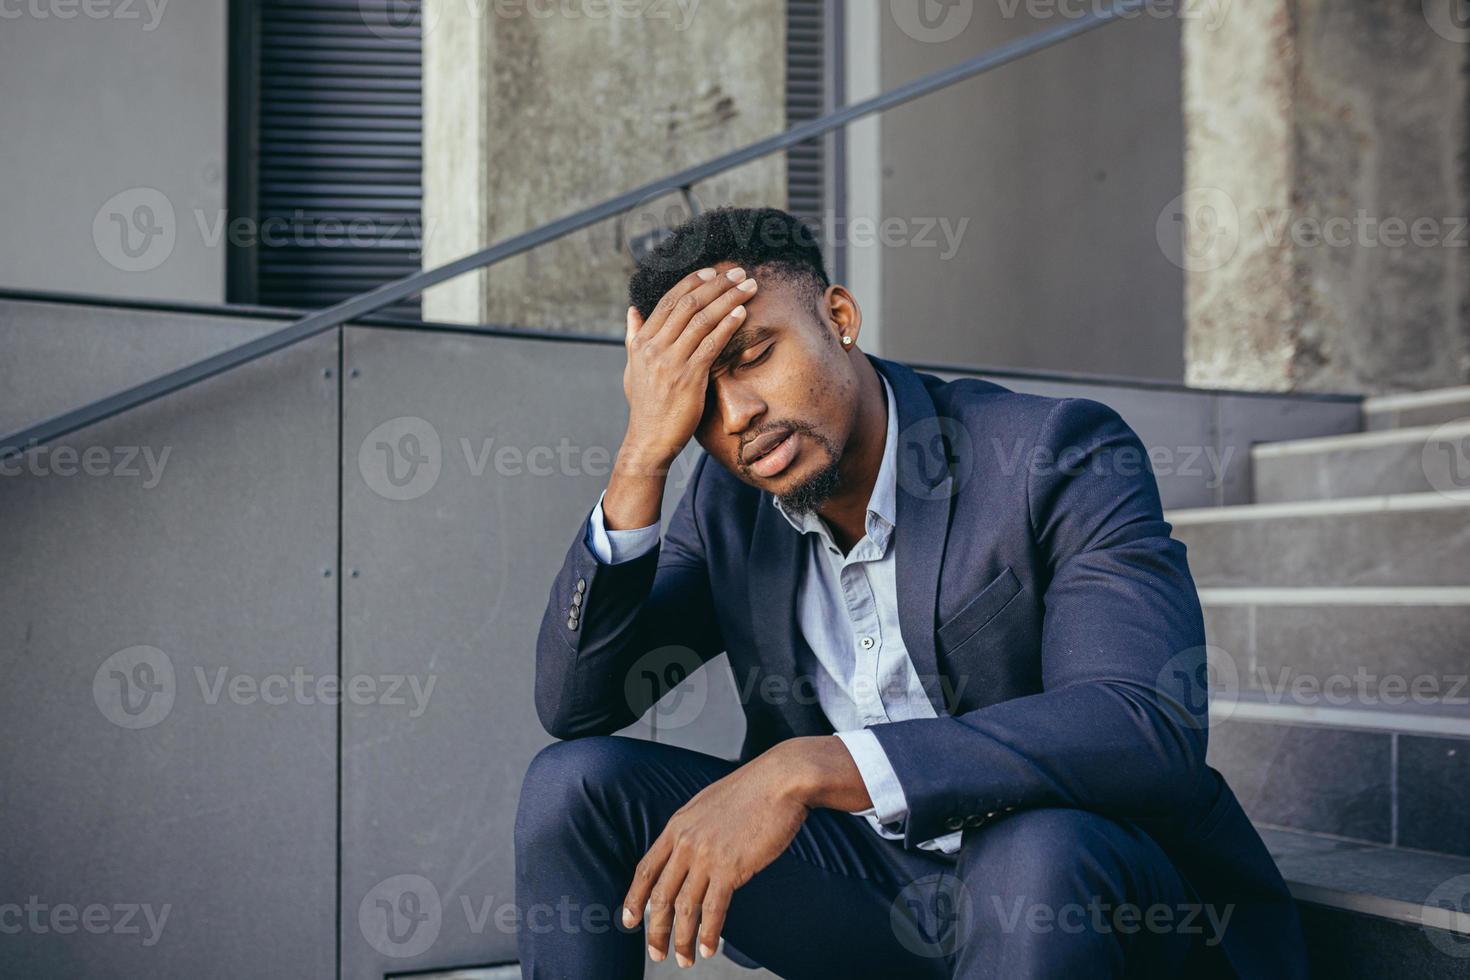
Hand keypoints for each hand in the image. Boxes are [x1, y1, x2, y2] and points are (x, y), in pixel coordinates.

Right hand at [601, 266, 757, 530]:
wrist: (648, 440)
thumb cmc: (646, 406)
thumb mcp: (633, 368)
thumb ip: (634, 337)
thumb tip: (632, 311)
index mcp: (642, 342)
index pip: (669, 301)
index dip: (692, 282)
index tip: (712, 272)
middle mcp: (654, 347)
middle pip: (688, 304)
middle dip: (717, 284)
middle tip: (738, 272)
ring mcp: (671, 361)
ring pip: (702, 319)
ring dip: (729, 299)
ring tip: (748, 286)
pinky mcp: (688, 377)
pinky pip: (711, 344)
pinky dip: (727, 325)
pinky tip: (742, 313)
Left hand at [620, 743, 806, 967]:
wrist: (781, 780)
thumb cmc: (754, 790)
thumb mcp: (710, 804)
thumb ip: (695, 828)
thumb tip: (692, 849)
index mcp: (678, 826)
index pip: (646, 869)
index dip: (635, 898)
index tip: (629, 920)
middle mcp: (686, 843)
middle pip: (661, 895)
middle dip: (655, 930)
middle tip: (656, 953)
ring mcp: (706, 856)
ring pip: (684, 908)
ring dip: (681, 939)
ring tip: (683, 960)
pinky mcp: (731, 868)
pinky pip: (713, 910)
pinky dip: (709, 934)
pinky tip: (708, 949)